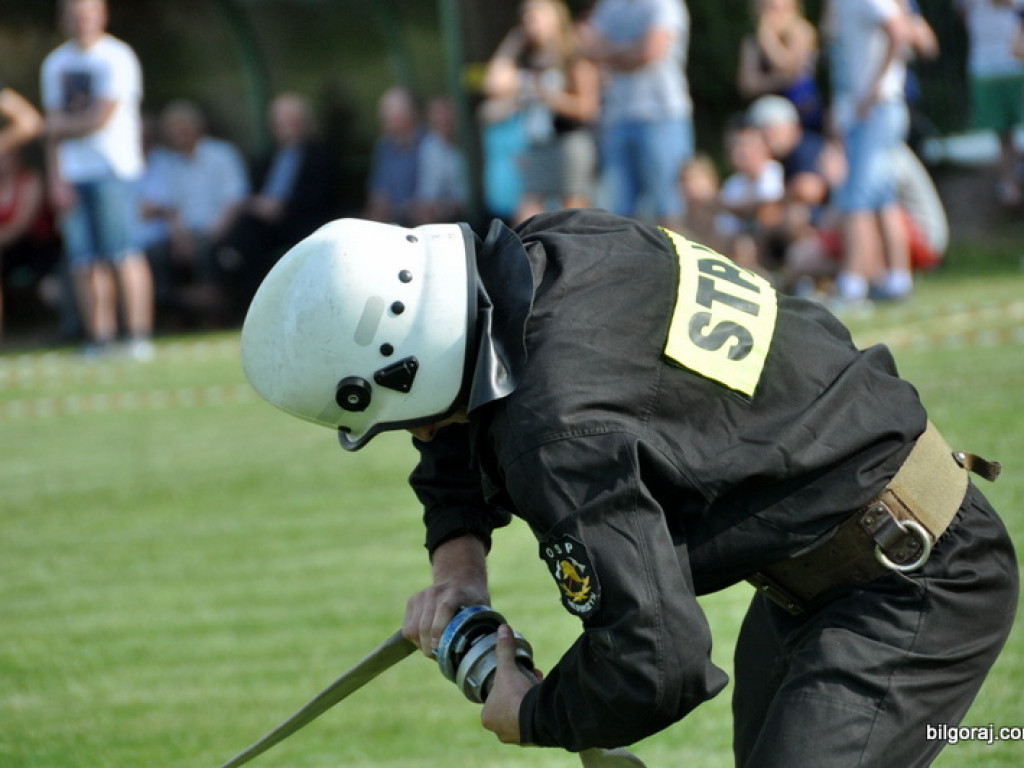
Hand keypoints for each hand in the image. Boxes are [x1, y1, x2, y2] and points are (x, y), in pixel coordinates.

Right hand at [402, 534, 488, 656]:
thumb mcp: (483, 610)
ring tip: (433, 650)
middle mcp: (436, 592)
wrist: (460, 579)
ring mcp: (422, 595)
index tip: (440, 648)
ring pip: (412, 629)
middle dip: (429, 647)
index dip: (440, 630)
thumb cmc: (474, 601)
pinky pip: (407, 627)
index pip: (444, 609)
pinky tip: (426, 641)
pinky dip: (414, 639)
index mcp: (456, 593)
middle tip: (438, 657)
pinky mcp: (413, 601)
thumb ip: (483, 627)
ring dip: (421, 645)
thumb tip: (484, 654)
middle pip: (425, 624)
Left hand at [481, 624, 540, 744]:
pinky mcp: (532, 740)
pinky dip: (537, 710)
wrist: (538, 719)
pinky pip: (533, 721)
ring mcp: (516, 737)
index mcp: (487, 717)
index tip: (516, 675)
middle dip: (520, 690)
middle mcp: (499, 731)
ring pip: (521, 713)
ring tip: (539, 685)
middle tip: (529, 679)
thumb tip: (502, 628)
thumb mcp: (508, 669)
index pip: (494, 697)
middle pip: (509, 704)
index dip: (505, 684)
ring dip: (529, 700)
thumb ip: (504, 649)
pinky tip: (544, 698)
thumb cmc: (516, 696)